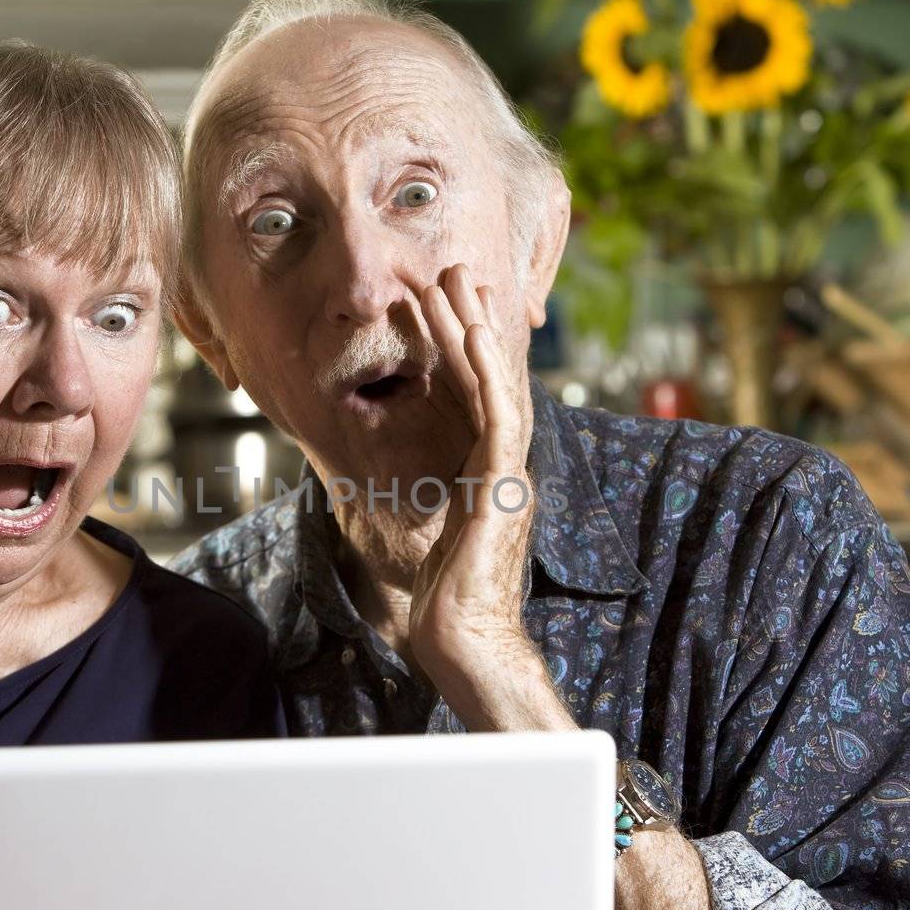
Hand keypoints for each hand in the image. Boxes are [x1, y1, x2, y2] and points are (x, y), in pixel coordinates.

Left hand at [407, 265, 572, 730]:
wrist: (463, 639)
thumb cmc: (445, 600)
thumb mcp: (431, 531)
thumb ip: (430, 496)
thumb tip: (402, 476)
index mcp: (486, 472)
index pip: (470, 397)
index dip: (456, 349)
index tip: (442, 305)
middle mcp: (502, 465)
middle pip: (485, 379)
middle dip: (467, 323)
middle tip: (452, 270)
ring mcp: (507, 472)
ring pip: (494, 385)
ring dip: (474, 330)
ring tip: (457, 281)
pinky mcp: (504, 485)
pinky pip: (497, 416)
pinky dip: (488, 372)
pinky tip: (474, 334)